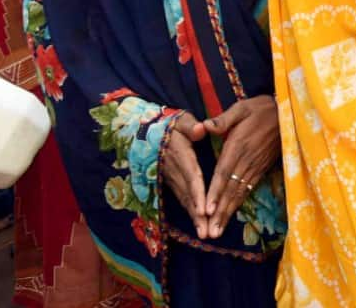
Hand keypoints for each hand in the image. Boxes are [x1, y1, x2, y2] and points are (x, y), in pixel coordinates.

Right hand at [159, 111, 209, 235]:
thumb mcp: (180, 120)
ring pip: (184, 200)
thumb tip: (200, 129)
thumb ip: (190, 126)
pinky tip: (199, 225)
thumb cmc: (171, 125)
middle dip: (198, 215)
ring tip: (205, 234)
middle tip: (207, 233)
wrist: (147, 133)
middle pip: (188, 195)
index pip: (191, 176)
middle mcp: (174, 171)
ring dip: (194, 218)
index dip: (197, 194)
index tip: (203, 210)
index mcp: (180, 156)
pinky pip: (182, 199)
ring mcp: (171, 179)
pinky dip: (190, 212)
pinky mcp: (171, 183)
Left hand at [199, 96, 279, 238]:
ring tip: (218, 230)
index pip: (224, 173)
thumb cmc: (261, 109)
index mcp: (238, 146)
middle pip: (230, 189)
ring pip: (239, 193)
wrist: (287, 113)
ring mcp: (255, 166)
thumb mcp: (241, 108)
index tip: (208, 210)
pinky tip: (230, 215)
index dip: (216, 192)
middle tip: (210, 233)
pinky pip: (248, 189)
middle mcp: (246, 160)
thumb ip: (222, 119)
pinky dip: (238, 204)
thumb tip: (203, 126)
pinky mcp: (261, 169)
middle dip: (220, 212)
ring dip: (228, 213)